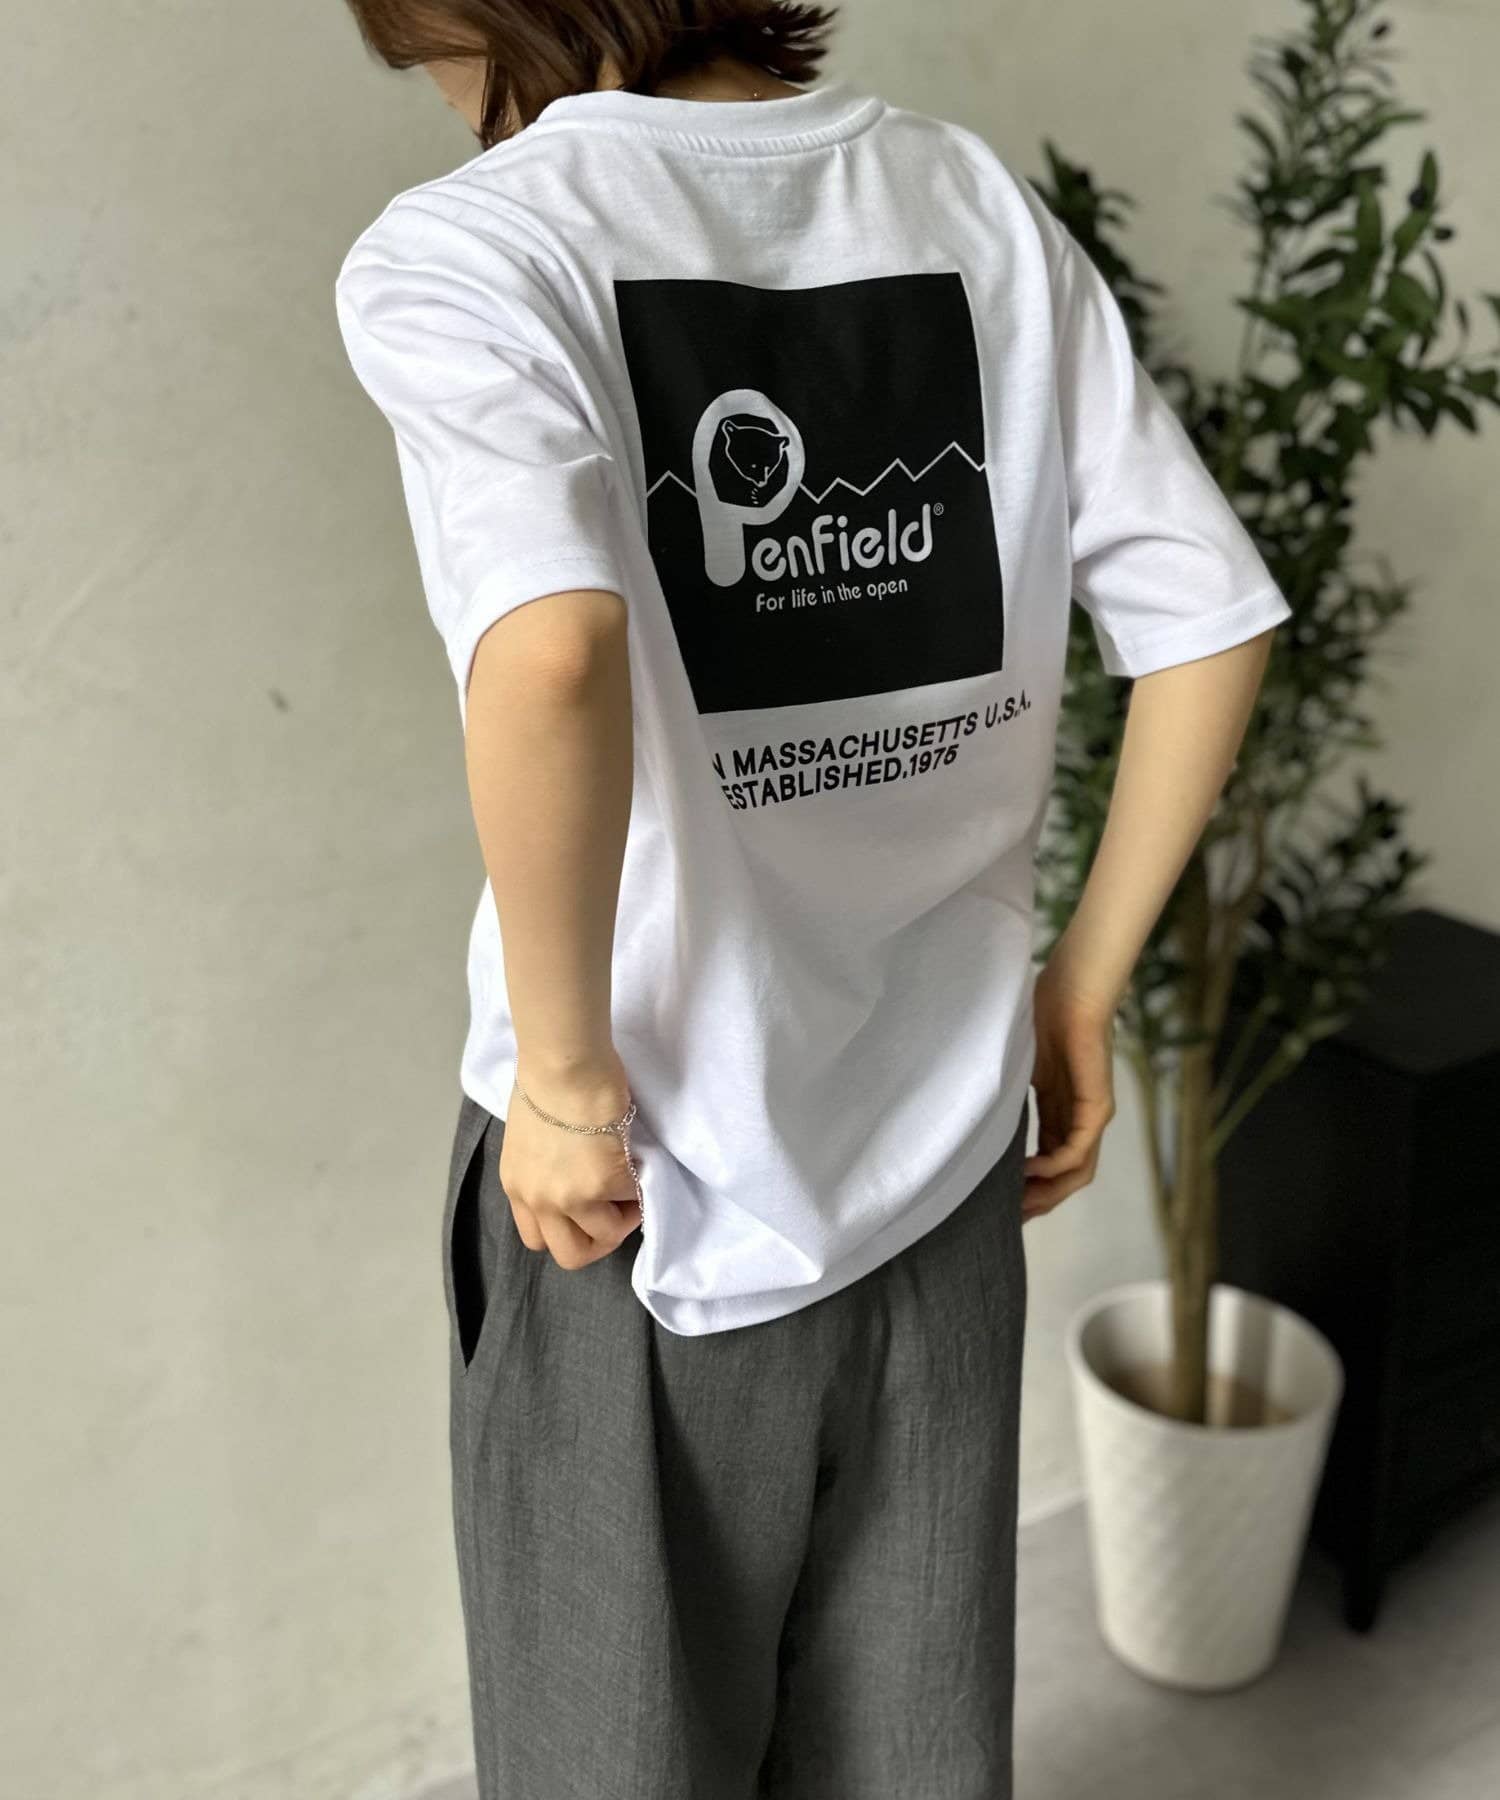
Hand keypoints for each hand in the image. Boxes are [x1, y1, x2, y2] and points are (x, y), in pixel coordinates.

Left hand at [502, 1051, 642, 1269]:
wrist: (564, 1063)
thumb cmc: (547, 1080)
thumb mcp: (529, 1138)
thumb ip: (545, 1167)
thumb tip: (573, 1172)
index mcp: (517, 1187)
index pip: (537, 1239)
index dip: (568, 1230)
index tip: (587, 1207)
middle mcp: (538, 1200)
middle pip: (569, 1255)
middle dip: (597, 1240)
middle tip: (614, 1210)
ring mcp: (571, 1197)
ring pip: (604, 1238)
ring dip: (623, 1217)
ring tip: (630, 1185)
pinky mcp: (604, 1184)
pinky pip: (633, 1202)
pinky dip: (640, 1188)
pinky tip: (638, 1163)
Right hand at [1024, 963, 1116, 1222]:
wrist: (1071, 989)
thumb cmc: (1041, 1015)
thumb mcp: (1016, 1066)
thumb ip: (1005, 1095)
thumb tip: (967, 1117)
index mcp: (1060, 1110)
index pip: (1048, 1161)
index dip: (1028, 1186)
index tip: (1001, 1203)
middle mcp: (1078, 1118)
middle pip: (1064, 1177)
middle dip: (1038, 1201)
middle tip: (1009, 1218)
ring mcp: (1091, 1115)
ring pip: (1076, 1173)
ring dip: (1049, 1194)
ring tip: (1020, 1205)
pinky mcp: (1098, 1107)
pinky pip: (1077, 1151)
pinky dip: (1054, 1167)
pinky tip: (1030, 1170)